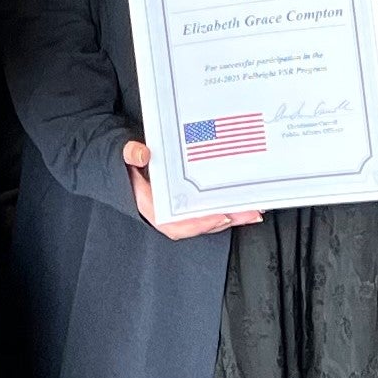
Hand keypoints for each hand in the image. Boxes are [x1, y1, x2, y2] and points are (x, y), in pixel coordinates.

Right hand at [122, 138, 259, 241]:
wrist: (124, 163)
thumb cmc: (127, 162)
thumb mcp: (124, 153)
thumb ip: (130, 153)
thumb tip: (139, 153)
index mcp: (150, 206)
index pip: (174, 223)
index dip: (198, 223)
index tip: (219, 216)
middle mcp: (167, 214)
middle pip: (198, 224)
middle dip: (224, 220)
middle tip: (248, 212)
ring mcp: (179, 210)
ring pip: (207, 219)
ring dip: (231, 216)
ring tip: (253, 210)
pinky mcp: (189, 205)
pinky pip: (209, 211)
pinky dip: (227, 209)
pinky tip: (245, 205)